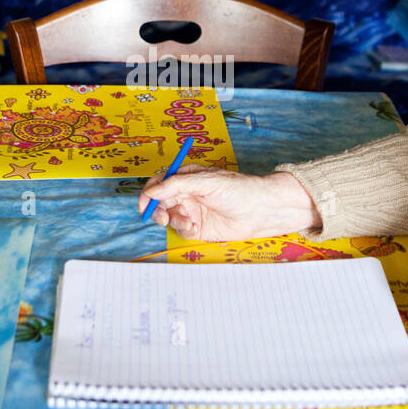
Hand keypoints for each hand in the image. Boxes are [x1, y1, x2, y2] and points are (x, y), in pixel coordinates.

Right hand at [137, 166, 319, 240]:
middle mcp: (188, 194)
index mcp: (188, 178)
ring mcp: (192, 212)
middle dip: (157, 209)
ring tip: (186, 221)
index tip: (145, 203)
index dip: (149, 192)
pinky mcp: (198, 229)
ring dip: (171, 220)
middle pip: (160, 202)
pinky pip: (180, 230)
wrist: (262, 210)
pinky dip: (182, 230)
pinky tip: (194, 228)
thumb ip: (177, 185)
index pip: (160, 182)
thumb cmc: (239, 189)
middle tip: (161, 216)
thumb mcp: (206, 181)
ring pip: (168, 217)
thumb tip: (152, 191)